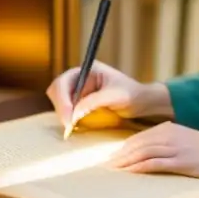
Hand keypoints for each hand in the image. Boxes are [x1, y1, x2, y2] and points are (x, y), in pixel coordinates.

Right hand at [46, 62, 170, 133]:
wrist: (141, 102)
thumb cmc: (131, 94)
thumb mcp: (114, 96)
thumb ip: (93, 102)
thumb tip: (74, 113)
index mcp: (87, 70)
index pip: (63, 82)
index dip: (62, 100)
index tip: (69, 117)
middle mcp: (79, 78)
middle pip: (57, 92)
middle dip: (61, 108)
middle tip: (69, 126)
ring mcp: (78, 91)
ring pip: (60, 102)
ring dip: (63, 114)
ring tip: (72, 127)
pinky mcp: (80, 103)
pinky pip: (67, 110)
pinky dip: (68, 119)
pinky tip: (75, 127)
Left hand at [108, 122, 198, 178]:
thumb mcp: (182, 138)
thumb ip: (165, 140)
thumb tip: (146, 150)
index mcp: (167, 128)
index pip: (138, 138)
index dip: (123, 148)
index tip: (111, 157)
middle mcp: (168, 135)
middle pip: (137, 145)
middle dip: (119, 156)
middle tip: (105, 165)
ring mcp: (174, 148)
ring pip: (142, 153)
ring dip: (125, 162)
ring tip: (113, 170)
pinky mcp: (180, 161)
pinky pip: (154, 163)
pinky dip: (139, 167)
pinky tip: (130, 172)